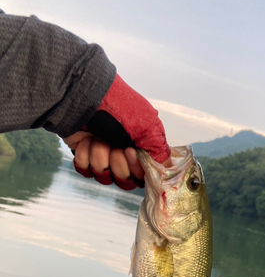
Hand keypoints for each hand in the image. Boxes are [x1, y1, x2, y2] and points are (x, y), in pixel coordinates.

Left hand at [64, 74, 171, 189]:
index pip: (143, 177)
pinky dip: (85, 154)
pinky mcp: (84, 155)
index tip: (129, 151)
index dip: (135, 169)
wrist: (85, 96)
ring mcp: (103, 156)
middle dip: (117, 162)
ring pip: (103, 176)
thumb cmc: (119, 107)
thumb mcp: (148, 126)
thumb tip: (168, 171)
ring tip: (98, 137)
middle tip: (114, 143)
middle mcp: (123, 156)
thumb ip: (160, 152)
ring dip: (100, 155)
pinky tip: (86, 139)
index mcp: (141, 150)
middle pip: (124, 180)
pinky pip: (84, 170)